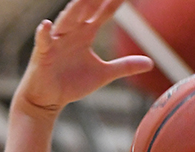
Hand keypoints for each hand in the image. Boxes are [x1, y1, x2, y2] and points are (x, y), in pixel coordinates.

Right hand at [14, 0, 153, 116]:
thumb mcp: (104, 74)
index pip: (103, 12)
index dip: (114, 2)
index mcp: (86, 33)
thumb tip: (151, 63)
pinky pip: (43, 41)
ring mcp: (57, 41)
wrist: (49, 99)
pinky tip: (47, 25)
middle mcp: (72, 31)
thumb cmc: (73, 83)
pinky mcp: (43, 54)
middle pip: (85, 10)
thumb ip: (125, 66)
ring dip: (74, 9)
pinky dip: (44, 33)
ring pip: (66, 20)